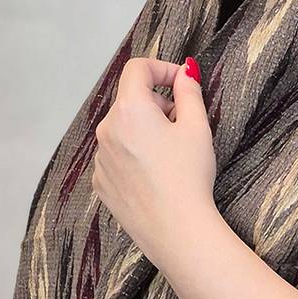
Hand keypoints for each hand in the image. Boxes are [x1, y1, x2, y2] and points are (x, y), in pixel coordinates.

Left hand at [91, 56, 216, 267]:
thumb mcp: (197, 126)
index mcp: (130, 110)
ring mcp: (100, 157)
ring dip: (145, 128)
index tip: (182, 82)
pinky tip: (155, 174)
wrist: (177, 230)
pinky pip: (116, 153)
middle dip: (158, 103)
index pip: (138, 68)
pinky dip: (134, 153)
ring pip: (123, 127)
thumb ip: (189, 91)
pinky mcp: (101, 181)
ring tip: (171, 153)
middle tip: (184, 123)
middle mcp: (107, 129)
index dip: (163, 69)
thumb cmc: (189, 176)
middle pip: (131, 99)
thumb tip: (185, 72)